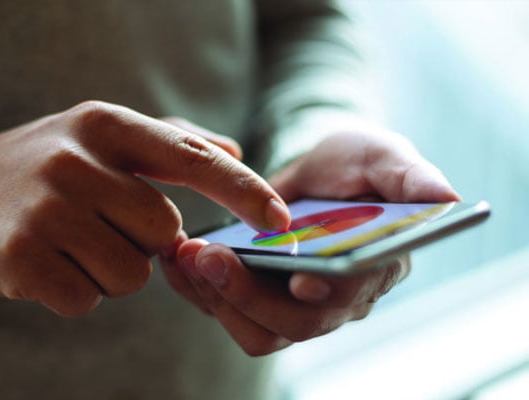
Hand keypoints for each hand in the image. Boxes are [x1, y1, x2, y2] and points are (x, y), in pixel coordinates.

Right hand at [0, 101, 290, 316]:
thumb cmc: (41, 166)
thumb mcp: (98, 136)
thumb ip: (170, 141)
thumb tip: (233, 149)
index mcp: (105, 125)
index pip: (194, 159)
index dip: (244, 191)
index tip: (280, 221)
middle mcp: (76, 161)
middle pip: (164, 233)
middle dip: (143, 242)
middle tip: (98, 226)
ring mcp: (45, 210)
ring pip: (130, 274)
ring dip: (109, 271)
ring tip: (68, 244)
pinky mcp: (18, 258)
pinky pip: (87, 300)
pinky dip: (73, 292)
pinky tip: (43, 265)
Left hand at [160, 128, 459, 355]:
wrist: (317, 170)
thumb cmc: (356, 165)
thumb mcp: (383, 155)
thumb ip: (409, 175)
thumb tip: (446, 197)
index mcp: (373, 269)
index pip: (351, 296)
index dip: (326, 293)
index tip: (298, 276)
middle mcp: (334, 299)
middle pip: (293, 325)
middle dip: (248, 294)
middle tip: (210, 256)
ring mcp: (291, 305)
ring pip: (255, 330)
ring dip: (216, 297)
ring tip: (187, 254)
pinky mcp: (256, 297)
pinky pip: (223, 310)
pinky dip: (196, 289)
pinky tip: (178, 257)